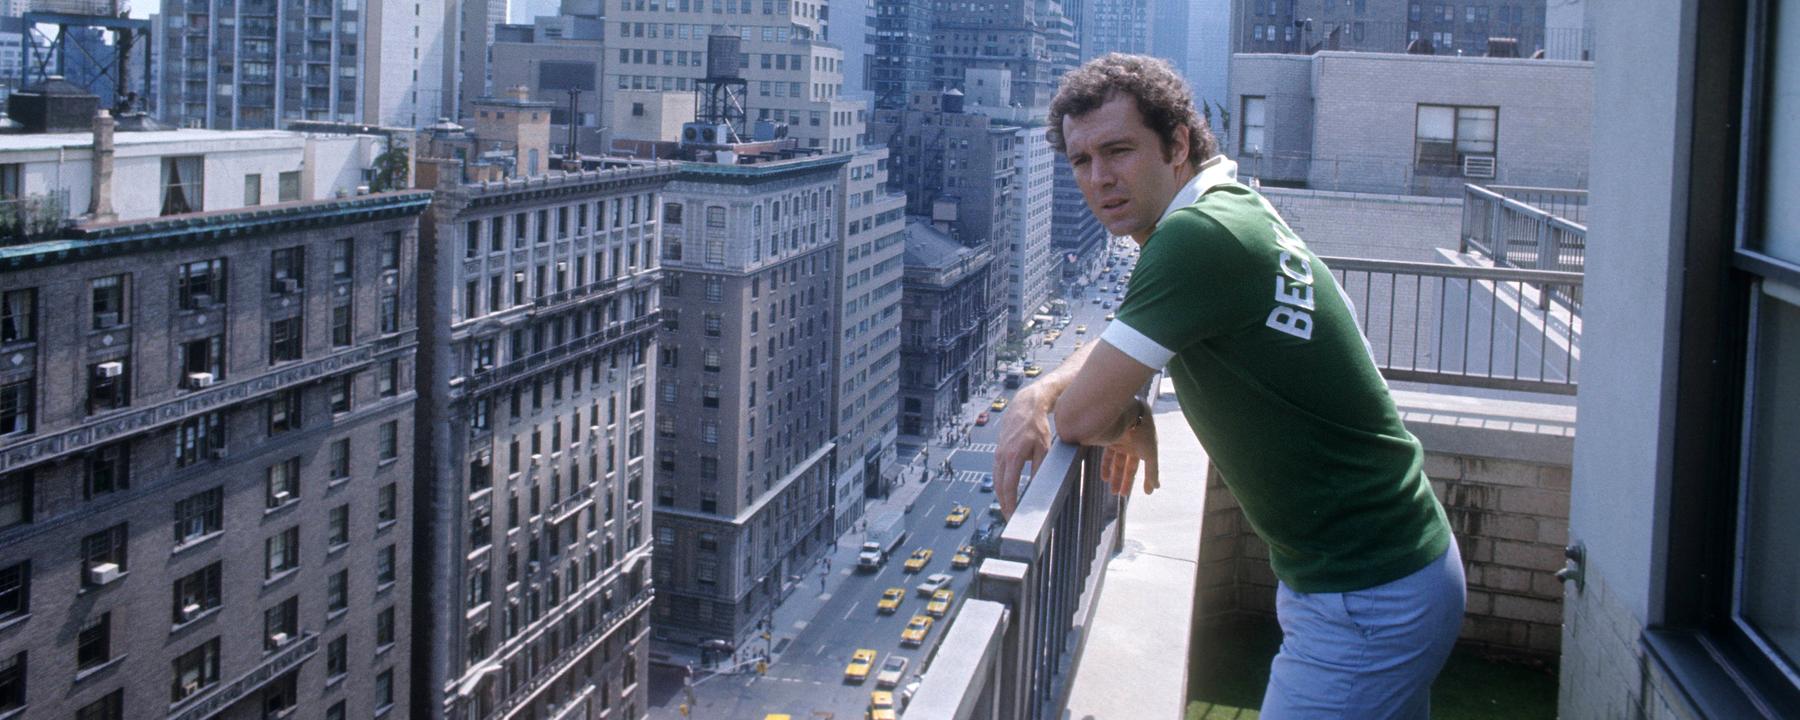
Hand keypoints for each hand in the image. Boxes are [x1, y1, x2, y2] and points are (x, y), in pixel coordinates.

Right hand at [992, 384, 1051, 518]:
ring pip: (996, 480)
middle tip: (1010, 519)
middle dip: (1003, 504)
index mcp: (1013, 456)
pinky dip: (1000, 485)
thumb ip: (1040, 469)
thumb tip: (1039, 488)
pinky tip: (1006, 493)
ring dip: (1001, 496)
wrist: (1024, 407)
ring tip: (1008, 509)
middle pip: (998, 487)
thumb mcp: (1044, 448)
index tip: (1012, 516)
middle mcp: (1001, 456)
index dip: (1009, 504)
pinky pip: (997, 473)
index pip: (1008, 487)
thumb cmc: (1036, 426)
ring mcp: (997, 453)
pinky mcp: (998, 452)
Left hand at [1100, 398, 1158, 498]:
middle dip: (1126, 480)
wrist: (1127, 412)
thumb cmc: (1142, 431)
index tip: (1145, 492)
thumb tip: (1155, 489)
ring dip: (1115, 477)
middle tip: (1122, 494)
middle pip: (1129, 466)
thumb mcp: (1150, 454)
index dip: (1145, 478)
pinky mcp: (1107, 440)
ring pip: (1117, 462)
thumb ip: (1152, 472)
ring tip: (1113, 491)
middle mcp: (1133, 444)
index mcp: (1145, 446)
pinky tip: (1105, 478)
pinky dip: (1106, 467)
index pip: (1145, 465)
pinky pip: (1107, 456)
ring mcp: (1119, 442)